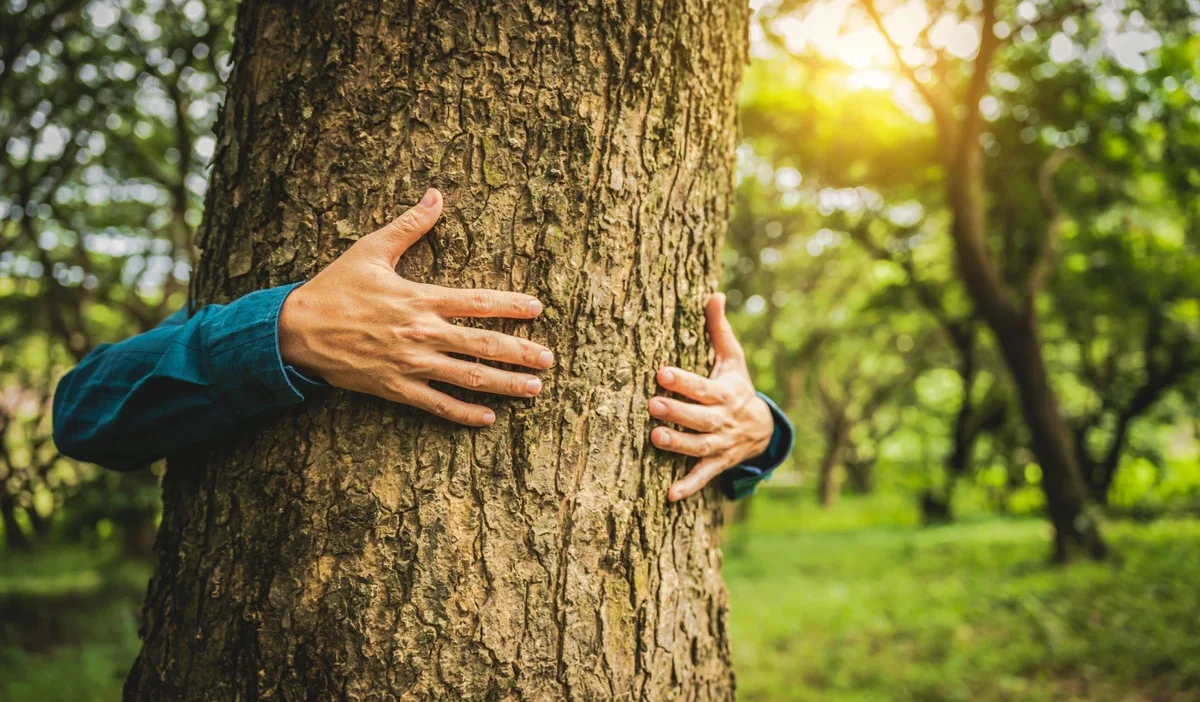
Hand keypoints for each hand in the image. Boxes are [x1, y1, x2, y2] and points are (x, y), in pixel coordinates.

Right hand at [279, 188, 552, 426]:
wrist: (296, 331)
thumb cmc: (335, 287)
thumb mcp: (371, 250)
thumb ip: (409, 225)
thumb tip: (436, 195)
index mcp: (420, 299)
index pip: (478, 303)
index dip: (511, 306)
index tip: (537, 309)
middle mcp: (421, 334)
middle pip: (483, 345)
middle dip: (520, 353)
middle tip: (548, 360)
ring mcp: (410, 365)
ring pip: (468, 377)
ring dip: (504, 384)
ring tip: (533, 389)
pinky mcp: (395, 388)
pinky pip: (436, 405)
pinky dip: (463, 413)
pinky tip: (488, 418)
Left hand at [649, 293, 773, 501]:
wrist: (763, 429)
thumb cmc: (737, 386)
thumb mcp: (733, 359)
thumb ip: (719, 329)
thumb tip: (714, 293)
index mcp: (724, 392)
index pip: (702, 386)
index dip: (683, 380)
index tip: (661, 372)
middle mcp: (723, 419)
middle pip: (700, 417)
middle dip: (677, 411)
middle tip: (652, 404)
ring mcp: (721, 444)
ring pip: (700, 446)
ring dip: (679, 444)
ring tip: (655, 438)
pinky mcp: (718, 463)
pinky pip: (704, 476)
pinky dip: (689, 486)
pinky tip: (670, 495)